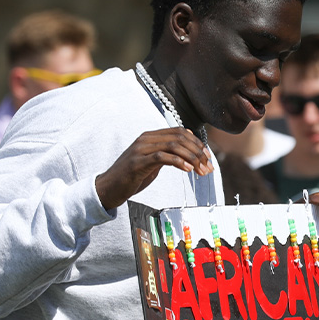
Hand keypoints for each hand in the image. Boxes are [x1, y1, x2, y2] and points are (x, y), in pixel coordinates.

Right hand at [96, 129, 212, 209]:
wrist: (109, 187)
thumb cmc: (132, 176)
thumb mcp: (152, 162)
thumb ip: (166, 154)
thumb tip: (187, 154)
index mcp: (150, 136)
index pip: (180, 132)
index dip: (197, 143)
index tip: (208, 156)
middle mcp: (146, 139)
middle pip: (180, 137)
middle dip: (198, 152)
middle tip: (208, 167)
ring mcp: (141, 149)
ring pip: (174, 146)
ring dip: (192, 158)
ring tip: (201, 171)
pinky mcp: (138, 162)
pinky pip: (163, 157)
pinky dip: (179, 162)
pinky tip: (188, 170)